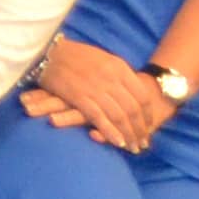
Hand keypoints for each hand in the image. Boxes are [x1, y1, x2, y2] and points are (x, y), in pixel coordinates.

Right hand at [25, 34, 164, 153]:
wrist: (49, 50)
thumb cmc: (75, 54)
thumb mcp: (103, 58)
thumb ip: (118, 74)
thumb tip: (130, 90)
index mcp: (119, 68)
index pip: (142, 96)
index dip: (147, 115)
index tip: (149, 126)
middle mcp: (111, 79)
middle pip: (133, 109)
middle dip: (140, 129)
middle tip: (142, 143)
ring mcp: (96, 88)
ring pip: (119, 116)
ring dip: (128, 135)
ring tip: (133, 147)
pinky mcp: (79, 97)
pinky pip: (99, 118)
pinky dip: (111, 132)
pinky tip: (118, 143)